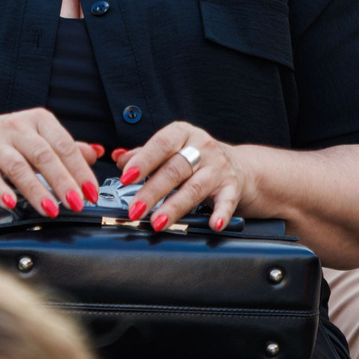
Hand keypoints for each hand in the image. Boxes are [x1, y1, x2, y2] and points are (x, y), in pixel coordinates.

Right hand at [0, 110, 101, 217]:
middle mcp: (16, 128)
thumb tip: (95, 154)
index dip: (80, 170)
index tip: (91, 192)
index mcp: (37, 120)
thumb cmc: (4, 140)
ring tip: (50, 209)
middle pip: (44, 155)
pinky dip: (0, 190)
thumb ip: (65, 147)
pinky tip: (11, 203)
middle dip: (63, 181)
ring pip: (18, 166)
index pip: (64, 145)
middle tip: (76, 203)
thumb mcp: (37, 137)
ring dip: (36, 190)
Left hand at [115, 123, 250, 230]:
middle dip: (152, 192)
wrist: (239, 165)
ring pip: (195, 187)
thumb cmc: (196, 157)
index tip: (126, 177)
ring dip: (175, 207)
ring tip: (158, 222)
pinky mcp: (232, 187)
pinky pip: (227, 201)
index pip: (161, 144)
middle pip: (174, 170)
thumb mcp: (171, 149)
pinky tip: (213, 224)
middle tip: (135, 210)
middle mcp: (202, 148)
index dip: (143, 161)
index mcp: (183, 134)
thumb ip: (144, 154)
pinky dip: (221, 213)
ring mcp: (218, 168)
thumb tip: (119, 159)